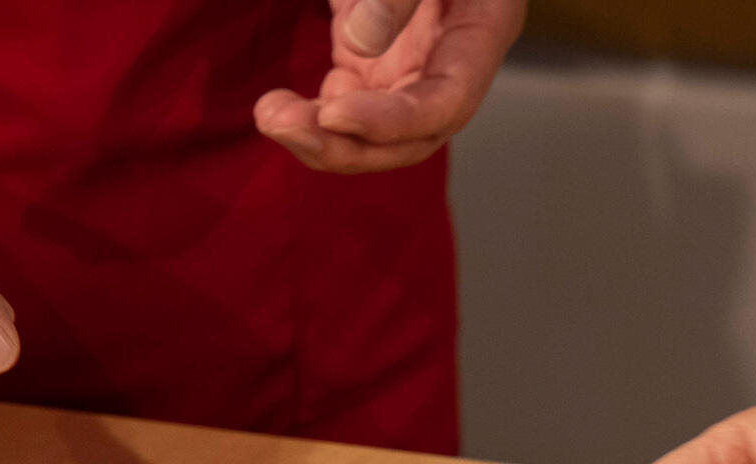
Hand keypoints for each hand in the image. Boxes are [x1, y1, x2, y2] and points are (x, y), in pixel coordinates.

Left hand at [254, 0, 524, 172]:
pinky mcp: (378, 61)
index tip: (332, 115)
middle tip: (283, 125)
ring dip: (324, 138)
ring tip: (272, 116)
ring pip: (379, 133)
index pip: (447, 101)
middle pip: (412, 136)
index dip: (392, 120)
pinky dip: (317, 117)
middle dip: (348, 144)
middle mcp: (452, 60)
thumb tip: (360, 42)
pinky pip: (351, 106)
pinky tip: (284, 106)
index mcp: (483, 28)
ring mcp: (414, 64)